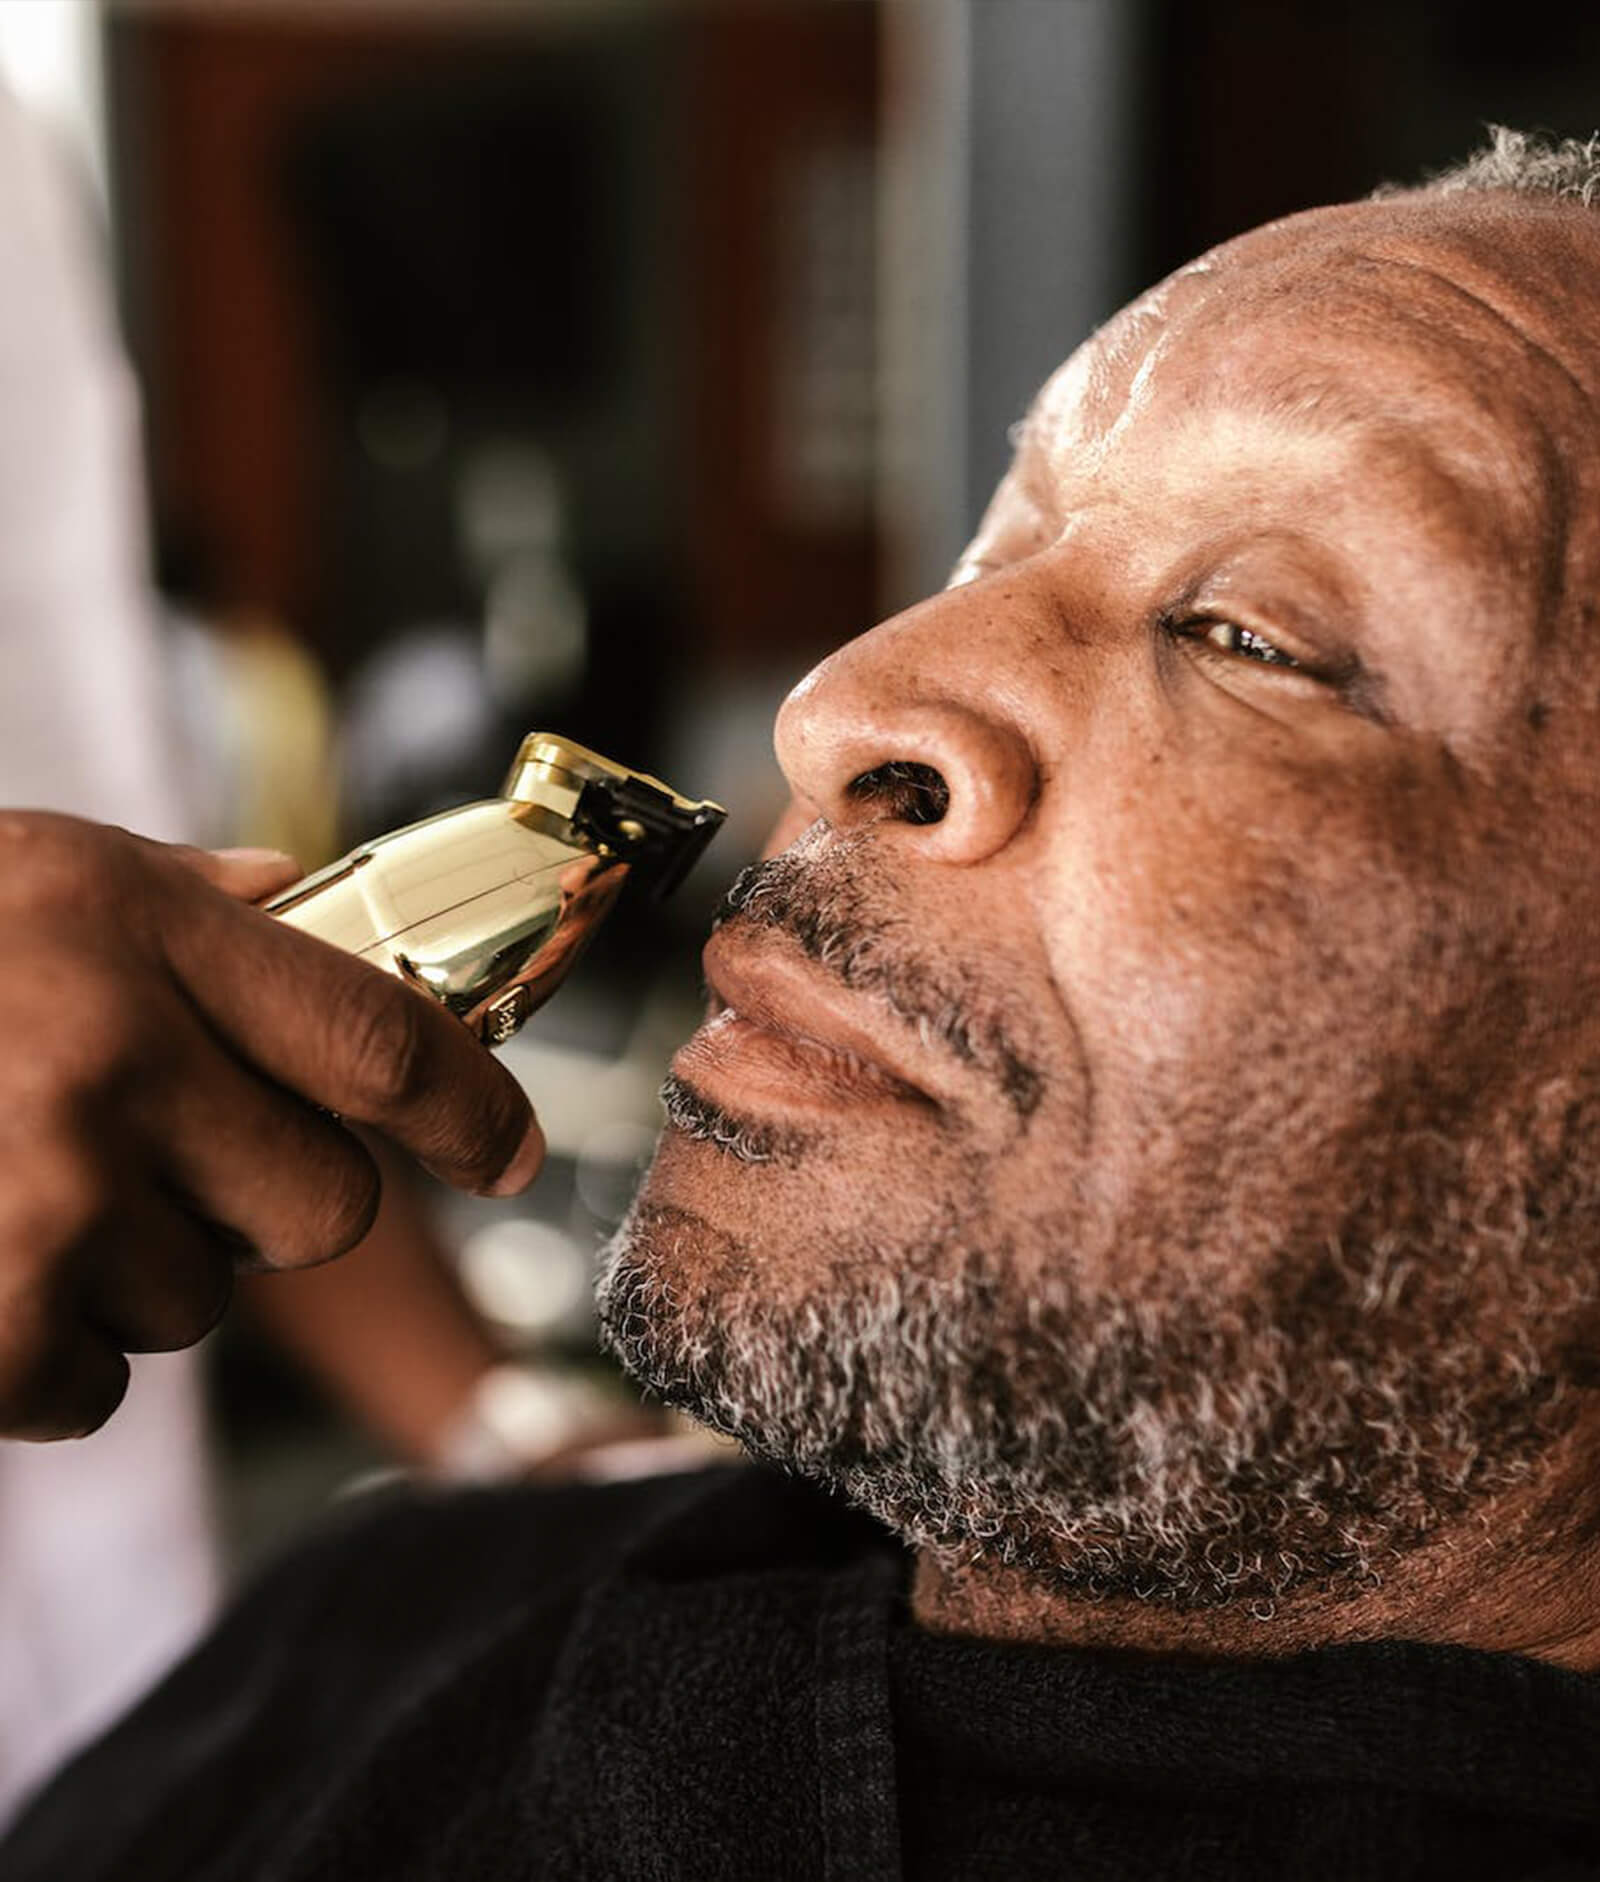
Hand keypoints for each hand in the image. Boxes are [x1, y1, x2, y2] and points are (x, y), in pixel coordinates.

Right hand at [0, 812, 544, 1440]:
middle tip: (168, 1157)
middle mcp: (108, 1063)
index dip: (474, 1111)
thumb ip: (187, 905)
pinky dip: (45, 1350)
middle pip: (326, 1209)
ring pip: (202, 1303)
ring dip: (139, 1269)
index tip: (509, 1151)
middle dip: (270, 1200)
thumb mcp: (38, 877)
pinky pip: (94, 1385)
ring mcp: (43, 1201)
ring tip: (21, 1186)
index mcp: (138, 934)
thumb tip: (305, 902)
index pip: (384, 1044)